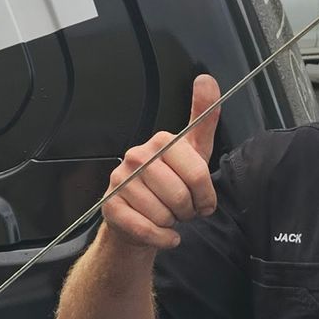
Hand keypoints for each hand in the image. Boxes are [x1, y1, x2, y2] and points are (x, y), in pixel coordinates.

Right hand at [100, 74, 222, 251]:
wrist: (137, 218)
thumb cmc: (168, 184)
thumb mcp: (192, 152)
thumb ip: (204, 117)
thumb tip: (207, 80)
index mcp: (160, 142)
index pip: (197, 173)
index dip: (205, 194)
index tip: (203, 200)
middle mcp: (137, 157)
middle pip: (180, 196)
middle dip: (188, 211)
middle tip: (182, 209)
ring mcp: (120, 181)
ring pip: (163, 214)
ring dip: (172, 224)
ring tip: (167, 216)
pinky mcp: (110, 206)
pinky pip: (146, 229)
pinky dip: (162, 238)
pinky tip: (164, 234)